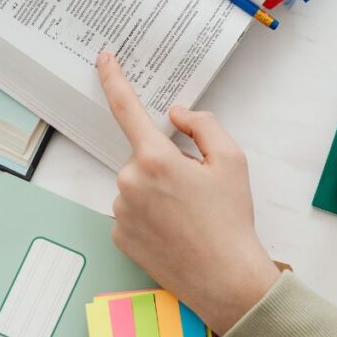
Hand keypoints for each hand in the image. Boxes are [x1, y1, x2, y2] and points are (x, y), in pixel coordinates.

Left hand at [96, 52, 280, 335]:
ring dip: (157, 189)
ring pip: (136, 184)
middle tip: (197, 189)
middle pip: (143, 155)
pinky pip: (131, 210)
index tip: (104, 59)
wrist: (224, 277)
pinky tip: (174, 229)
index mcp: (155, 158)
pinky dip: (149, 213)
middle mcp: (129, 182)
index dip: (113, 79)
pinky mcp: (118, 235)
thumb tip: (176, 114)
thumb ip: (202, 124)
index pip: (126, 108)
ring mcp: (120, 211)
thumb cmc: (231, 219)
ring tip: (189, 214)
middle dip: (166, 163)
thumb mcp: (231, 160)